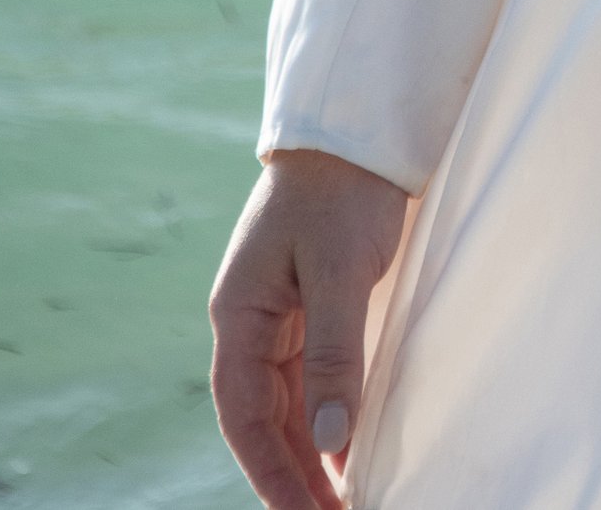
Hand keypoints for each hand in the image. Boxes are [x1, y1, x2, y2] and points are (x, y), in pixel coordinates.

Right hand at [210, 149, 412, 507]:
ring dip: (310, 451)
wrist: (359, 128)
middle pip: (264, 417)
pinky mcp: (315, 304)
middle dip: (293, 474)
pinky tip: (347, 446)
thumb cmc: (344, 191)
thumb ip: (336, 355)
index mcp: (241, 315)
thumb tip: (330, 439)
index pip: (245, 415)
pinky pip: (312, 376)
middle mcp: (252, 322)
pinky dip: (326, 415)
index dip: (271, 471)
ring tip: (340, 499)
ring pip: (288, 403)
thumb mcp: (342, 272)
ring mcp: (282, 314)